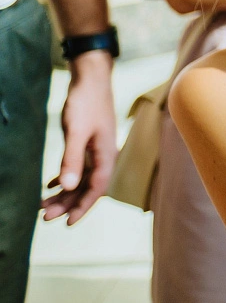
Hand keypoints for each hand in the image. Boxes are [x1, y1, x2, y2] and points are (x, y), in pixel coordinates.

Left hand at [41, 52, 116, 223]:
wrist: (91, 79)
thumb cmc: (86, 103)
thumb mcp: (77, 132)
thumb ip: (72, 160)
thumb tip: (67, 188)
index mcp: (106, 155)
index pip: (96, 189)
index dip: (82, 208)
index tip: (66, 223)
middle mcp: (103, 156)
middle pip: (86, 188)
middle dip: (67, 204)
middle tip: (44, 216)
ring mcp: (95, 150)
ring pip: (80, 179)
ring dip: (64, 193)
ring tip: (42, 205)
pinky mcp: (88, 143)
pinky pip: (77, 168)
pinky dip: (64, 178)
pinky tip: (50, 185)